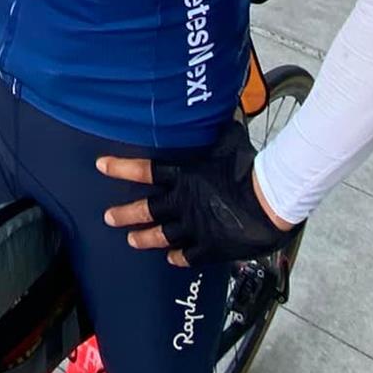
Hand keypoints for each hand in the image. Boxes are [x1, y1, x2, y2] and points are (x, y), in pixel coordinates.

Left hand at [96, 119, 296, 267]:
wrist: (270, 200)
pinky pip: (188, 255)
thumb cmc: (250, 167)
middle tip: (110, 217)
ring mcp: (195, 227)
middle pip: (146, 209)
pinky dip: (178, 257)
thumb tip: (224, 113)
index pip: (145, 170)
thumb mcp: (230, 141)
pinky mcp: (210, 247)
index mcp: (185, 175)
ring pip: (161, 235)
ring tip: (132, 240)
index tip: (102, 166)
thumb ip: (221, 131)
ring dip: (144, 238)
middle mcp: (183, 203)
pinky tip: (171, 258)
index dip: (120, 167)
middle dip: (125, 213)